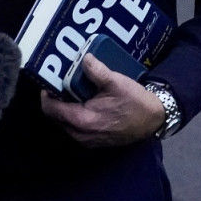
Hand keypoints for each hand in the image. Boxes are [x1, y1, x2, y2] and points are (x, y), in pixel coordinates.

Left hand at [40, 54, 165, 146]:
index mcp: (82, 120)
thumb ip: (96, 71)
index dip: (46, 94)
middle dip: (54, 100)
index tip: (50, 81)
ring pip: (64, 123)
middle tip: (59, 83)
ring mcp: (87, 141)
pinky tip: (82, 102)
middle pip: (55, 117)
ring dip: (64, 108)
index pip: (50, 109)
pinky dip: (74, 116)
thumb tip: (83, 58)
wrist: (154, 120)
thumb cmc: (134, 102)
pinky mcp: (94, 141)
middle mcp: (80, 134)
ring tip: (70, 91)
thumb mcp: (115, 82)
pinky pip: (75, 128)